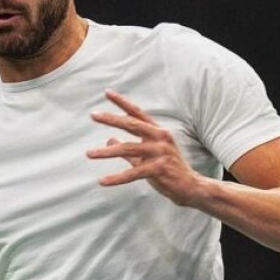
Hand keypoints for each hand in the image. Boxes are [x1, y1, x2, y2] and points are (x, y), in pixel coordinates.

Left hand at [87, 90, 201, 205]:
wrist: (190, 187)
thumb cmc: (168, 170)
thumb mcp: (147, 156)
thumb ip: (128, 150)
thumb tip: (109, 140)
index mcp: (157, 132)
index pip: (137, 113)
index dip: (122, 102)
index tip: (107, 92)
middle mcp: (160, 138)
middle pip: (132, 124)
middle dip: (111, 119)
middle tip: (93, 115)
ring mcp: (160, 152)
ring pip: (128, 149)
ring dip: (106, 152)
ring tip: (89, 154)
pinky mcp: (159, 169)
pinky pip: (133, 173)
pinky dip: (117, 178)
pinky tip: (103, 181)